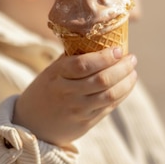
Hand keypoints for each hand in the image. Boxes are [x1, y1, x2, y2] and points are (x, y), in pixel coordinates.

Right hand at [13, 47, 136, 146]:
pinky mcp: (85, 123)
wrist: (32, 125)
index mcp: (56, 75)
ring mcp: (77, 110)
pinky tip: (127, 85)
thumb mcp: (51, 72)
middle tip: (132, 59)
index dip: (104, 57)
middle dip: (122, 68)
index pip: (83, 65)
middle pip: (101, 80)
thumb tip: (98, 39)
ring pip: (109, 95)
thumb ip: (71, 59)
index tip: (118, 50)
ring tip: (132, 72)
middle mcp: (66, 93)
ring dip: (126, 82)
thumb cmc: (46, 91)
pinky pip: (109, 107)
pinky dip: (122, 94)